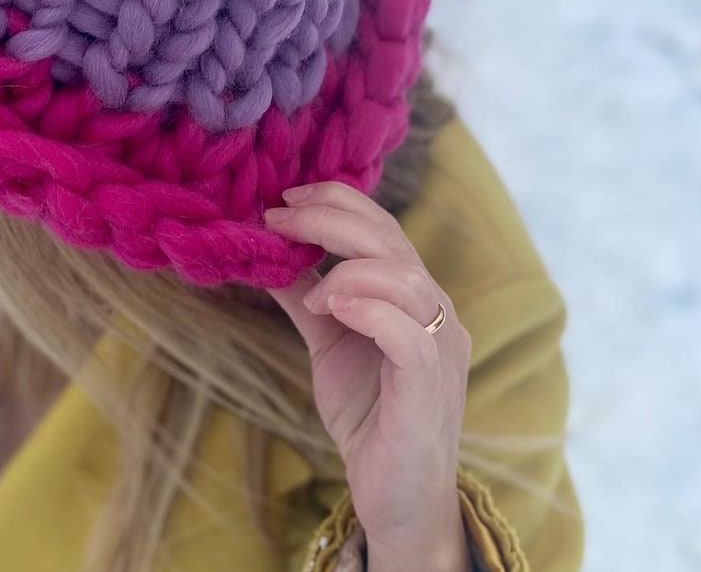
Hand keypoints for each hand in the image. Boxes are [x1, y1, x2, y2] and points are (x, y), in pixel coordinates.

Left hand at [264, 182, 473, 566]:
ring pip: (404, 277)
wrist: (398, 498)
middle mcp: (436, 312)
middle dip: (329, 218)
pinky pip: (408, 334)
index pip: (383, 226)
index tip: (284, 200)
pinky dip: (366, 309)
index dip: (335, 202)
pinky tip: (330, 308)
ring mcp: (440, 348)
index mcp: (414, 295)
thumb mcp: (328, 341)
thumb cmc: (369, 416)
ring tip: (308, 292)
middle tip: (277, 219)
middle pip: (391, 240)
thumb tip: (260, 251)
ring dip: (346, 268)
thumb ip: (304, 295)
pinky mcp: (429, 387)